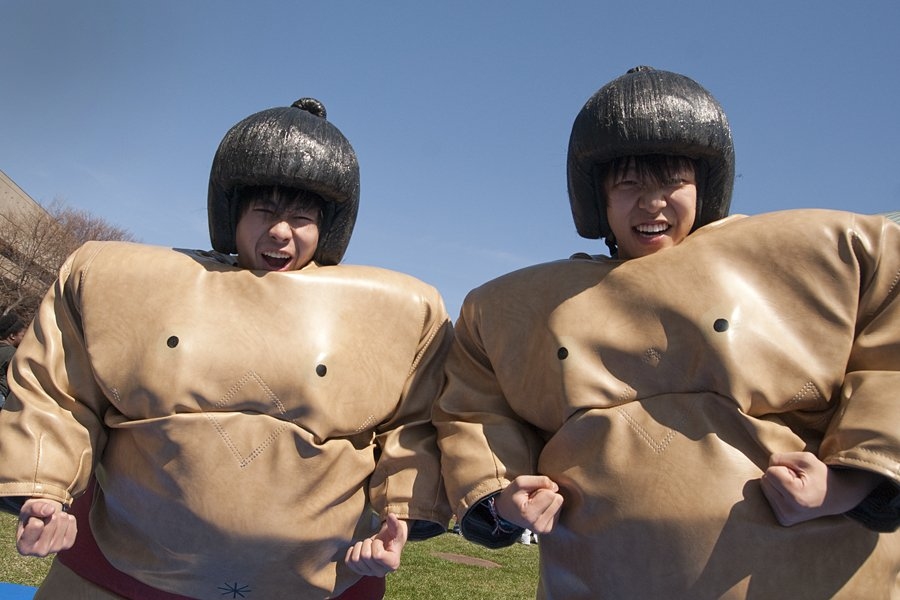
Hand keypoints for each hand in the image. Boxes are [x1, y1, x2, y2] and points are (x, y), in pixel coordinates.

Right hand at [16, 498, 76, 556]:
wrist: (41, 522)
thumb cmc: (30, 517)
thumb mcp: (27, 510)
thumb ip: (35, 508)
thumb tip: (51, 510)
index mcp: (24, 547)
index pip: (37, 525)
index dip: (35, 517)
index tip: (32, 520)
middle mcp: (40, 552)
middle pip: (52, 521)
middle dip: (49, 515)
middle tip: (43, 519)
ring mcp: (55, 549)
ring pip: (63, 521)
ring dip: (59, 515)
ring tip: (51, 520)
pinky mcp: (67, 544)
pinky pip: (72, 521)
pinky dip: (67, 518)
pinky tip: (60, 524)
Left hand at [344, 513, 407, 576]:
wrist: (387, 543)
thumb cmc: (392, 536)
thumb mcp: (396, 529)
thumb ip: (394, 523)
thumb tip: (391, 515)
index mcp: (392, 564)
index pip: (377, 555)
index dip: (376, 544)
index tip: (380, 541)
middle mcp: (381, 572)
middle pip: (365, 556)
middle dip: (367, 543)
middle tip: (373, 541)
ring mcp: (369, 573)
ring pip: (355, 559)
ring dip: (359, 547)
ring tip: (367, 545)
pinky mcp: (359, 571)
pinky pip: (349, 562)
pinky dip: (351, 552)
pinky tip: (359, 548)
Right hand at [495, 475, 563, 533]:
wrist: (506, 511)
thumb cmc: (513, 495)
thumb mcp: (520, 482)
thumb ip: (539, 480)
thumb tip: (556, 487)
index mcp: (529, 514)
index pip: (550, 495)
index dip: (541, 489)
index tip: (530, 493)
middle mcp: (538, 526)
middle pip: (558, 500)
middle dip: (547, 495)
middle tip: (533, 498)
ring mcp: (544, 530)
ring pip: (559, 505)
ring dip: (548, 501)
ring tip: (535, 503)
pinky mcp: (548, 529)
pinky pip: (559, 512)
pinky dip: (550, 508)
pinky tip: (539, 509)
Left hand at [761, 451, 881, 525]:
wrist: (836, 497)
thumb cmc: (820, 475)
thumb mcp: (805, 459)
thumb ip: (781, 458)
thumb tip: (764, 469)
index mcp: (795, 497)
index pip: (770, 472)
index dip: (784, 467)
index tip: (800, 475)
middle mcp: (788, 512)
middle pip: (765, 480)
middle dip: (779, 476)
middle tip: (799, 481)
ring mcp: (785, 518)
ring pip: (765, 488)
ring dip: (778, 484)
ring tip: (797, 488)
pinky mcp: (783, 521)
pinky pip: (768, 498)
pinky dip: (778, 493)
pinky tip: (793, 496)